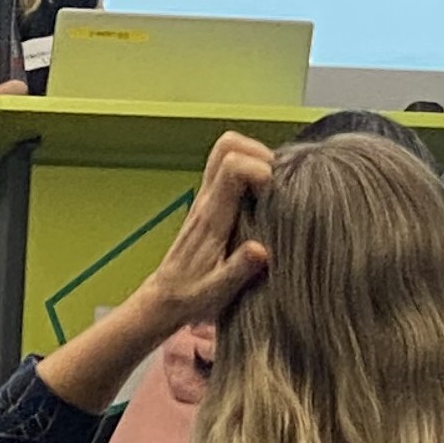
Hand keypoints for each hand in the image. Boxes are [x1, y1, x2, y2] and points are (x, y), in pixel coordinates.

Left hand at [137, 132, 271, 327]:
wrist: (165, 297)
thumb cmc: (193, 295)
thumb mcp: (218, 291)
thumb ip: (239, 269)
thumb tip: (261, 250)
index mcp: (212, 216)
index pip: (232, 167)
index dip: (259, 168)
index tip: (276, 191)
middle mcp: (207, 199)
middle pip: (226, 146)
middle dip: (258, 152)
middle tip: (278, 179)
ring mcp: (206, 197)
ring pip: (225, 151)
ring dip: (254, 156)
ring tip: (274, 184)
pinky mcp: (208, 201)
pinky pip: (227, 167)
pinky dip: (249, 167)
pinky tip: (264, 195)